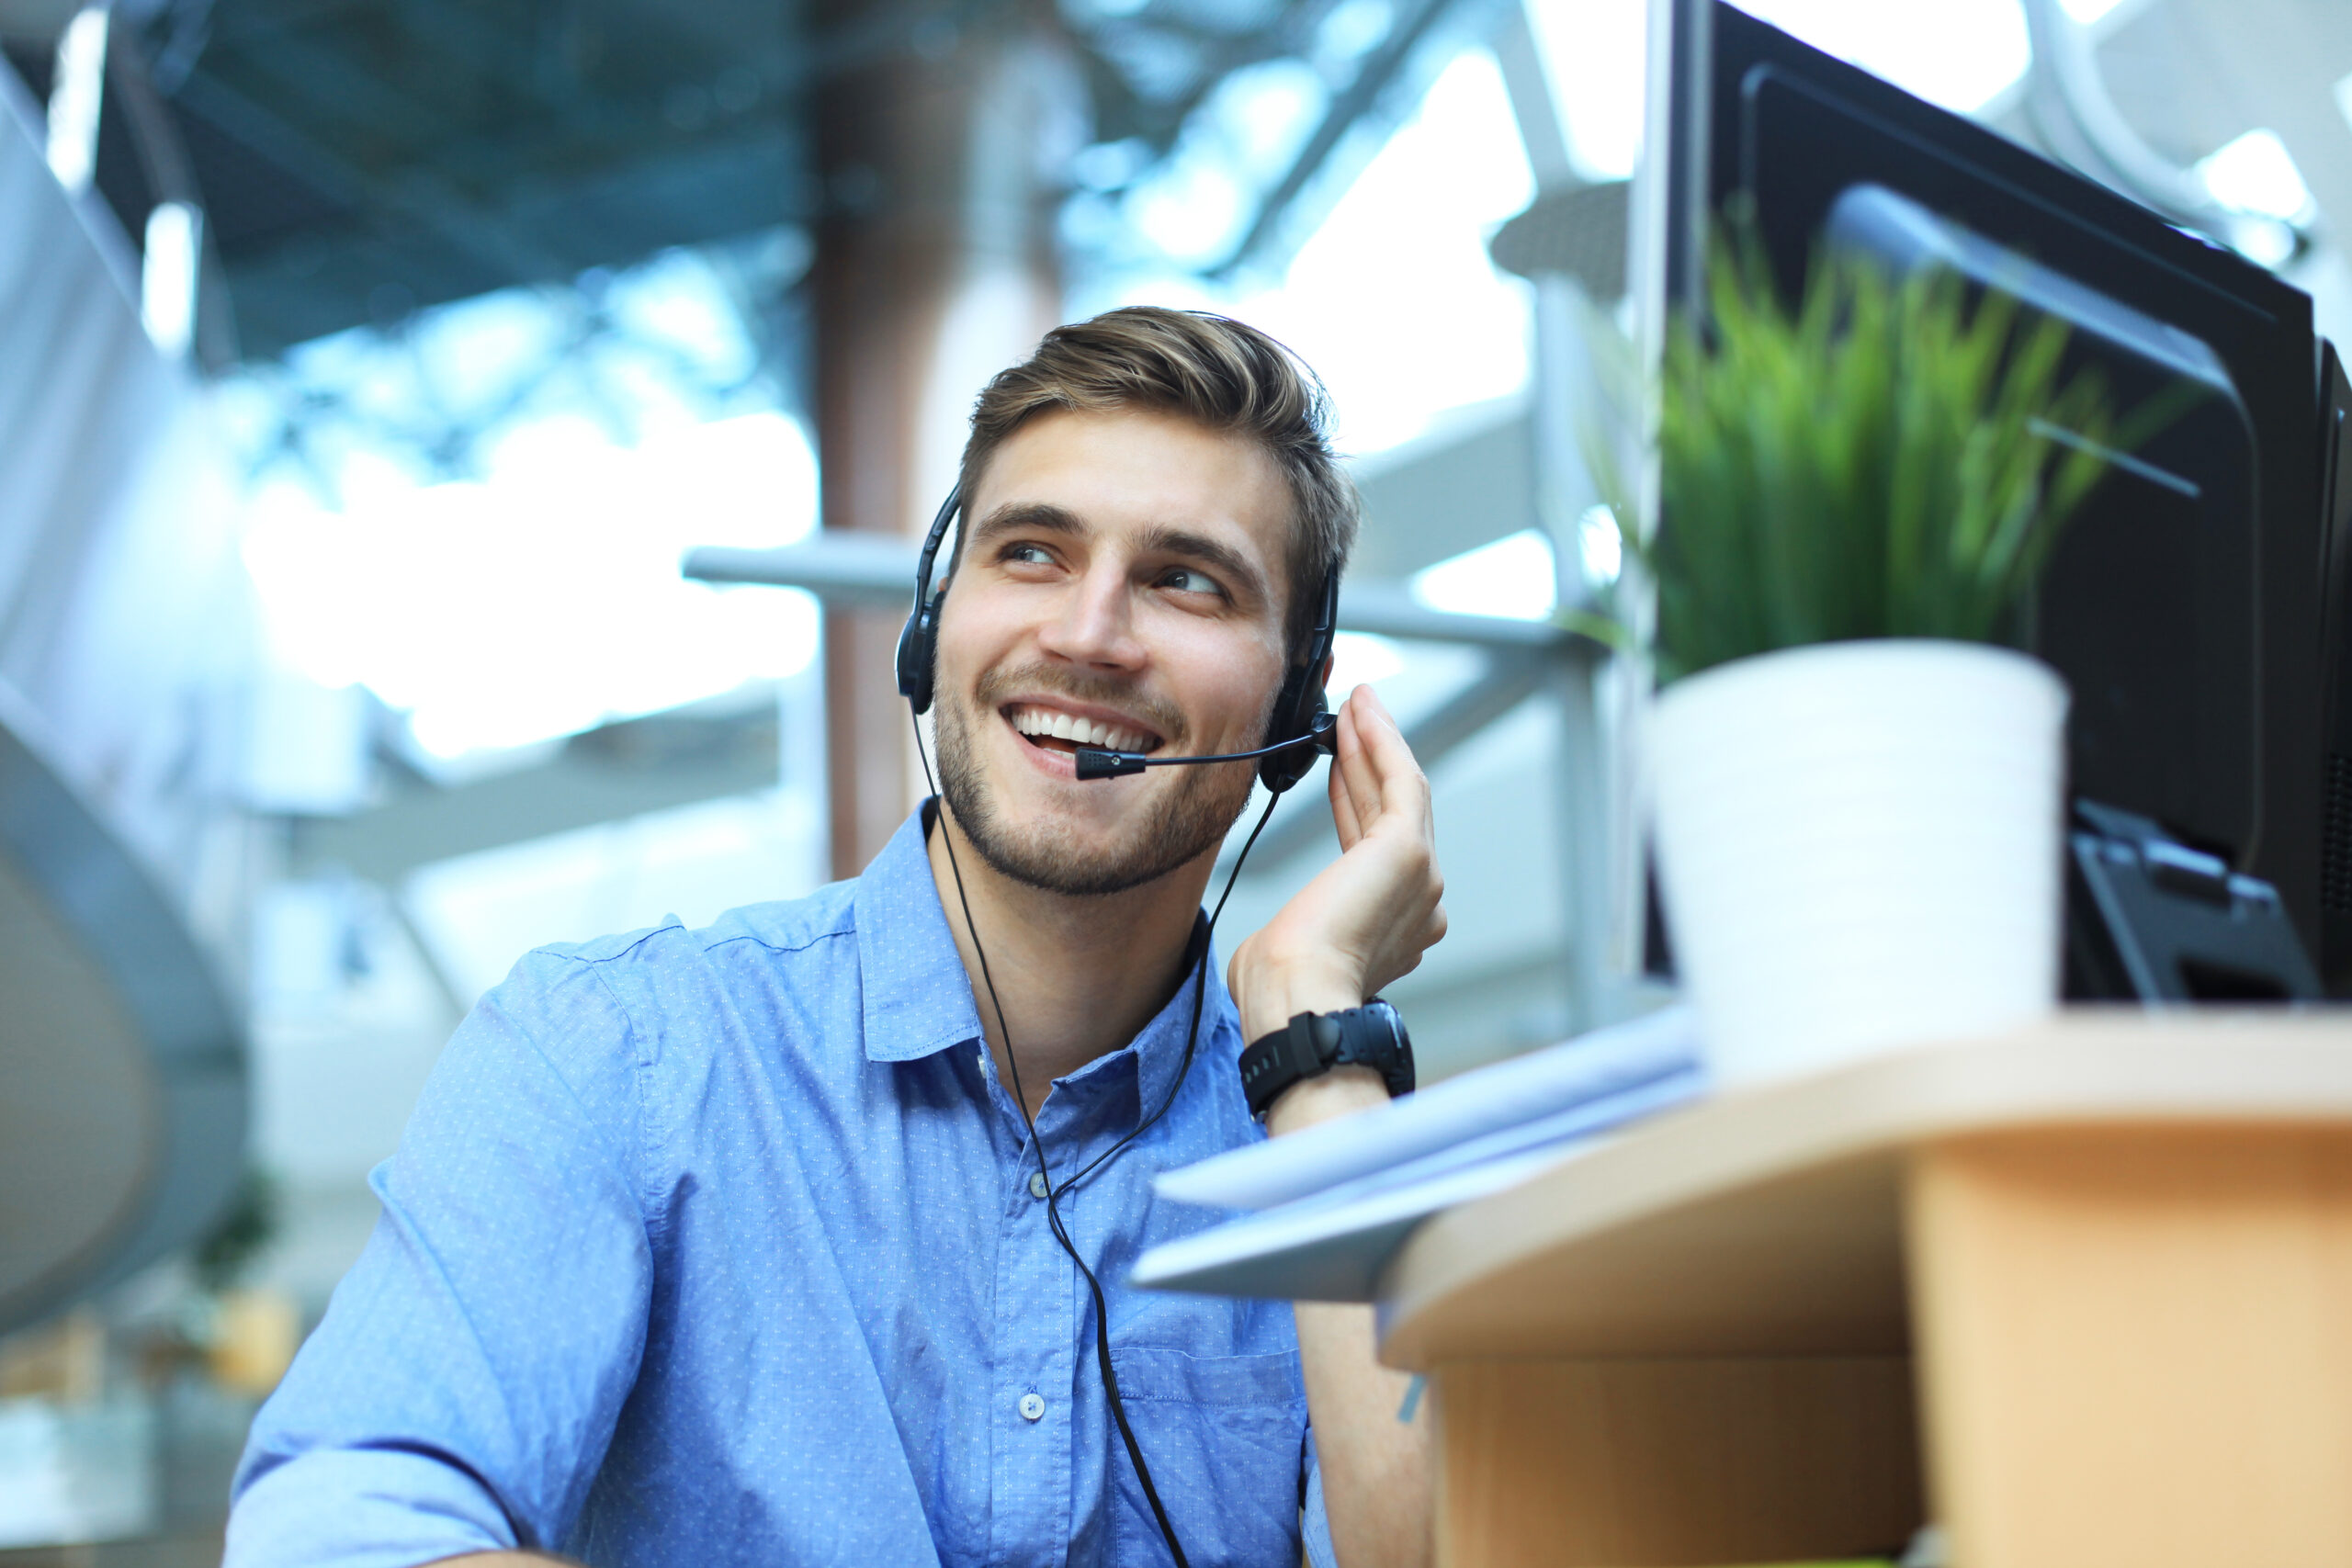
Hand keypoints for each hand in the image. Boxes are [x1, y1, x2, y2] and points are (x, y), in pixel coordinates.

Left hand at [1228, 685, 1446, 1054]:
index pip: (1373, 846)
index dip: (1356, 798)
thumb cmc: (1281, 990)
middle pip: (1390, 812)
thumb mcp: (1290, 950)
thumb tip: (1285, 934)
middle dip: (1369, 761)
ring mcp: (1422, 877)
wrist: (1297, 998)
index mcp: (1395, 932)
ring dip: (1376, 743)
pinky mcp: (1409, 851)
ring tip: (1356, 704)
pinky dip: (1382, 742)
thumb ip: (1302, 931)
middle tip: (1351, 718)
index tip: (1338, 766)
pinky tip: (1363, 712)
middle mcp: (1421, 904)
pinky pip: (1399, 781)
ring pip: (1399, 791)